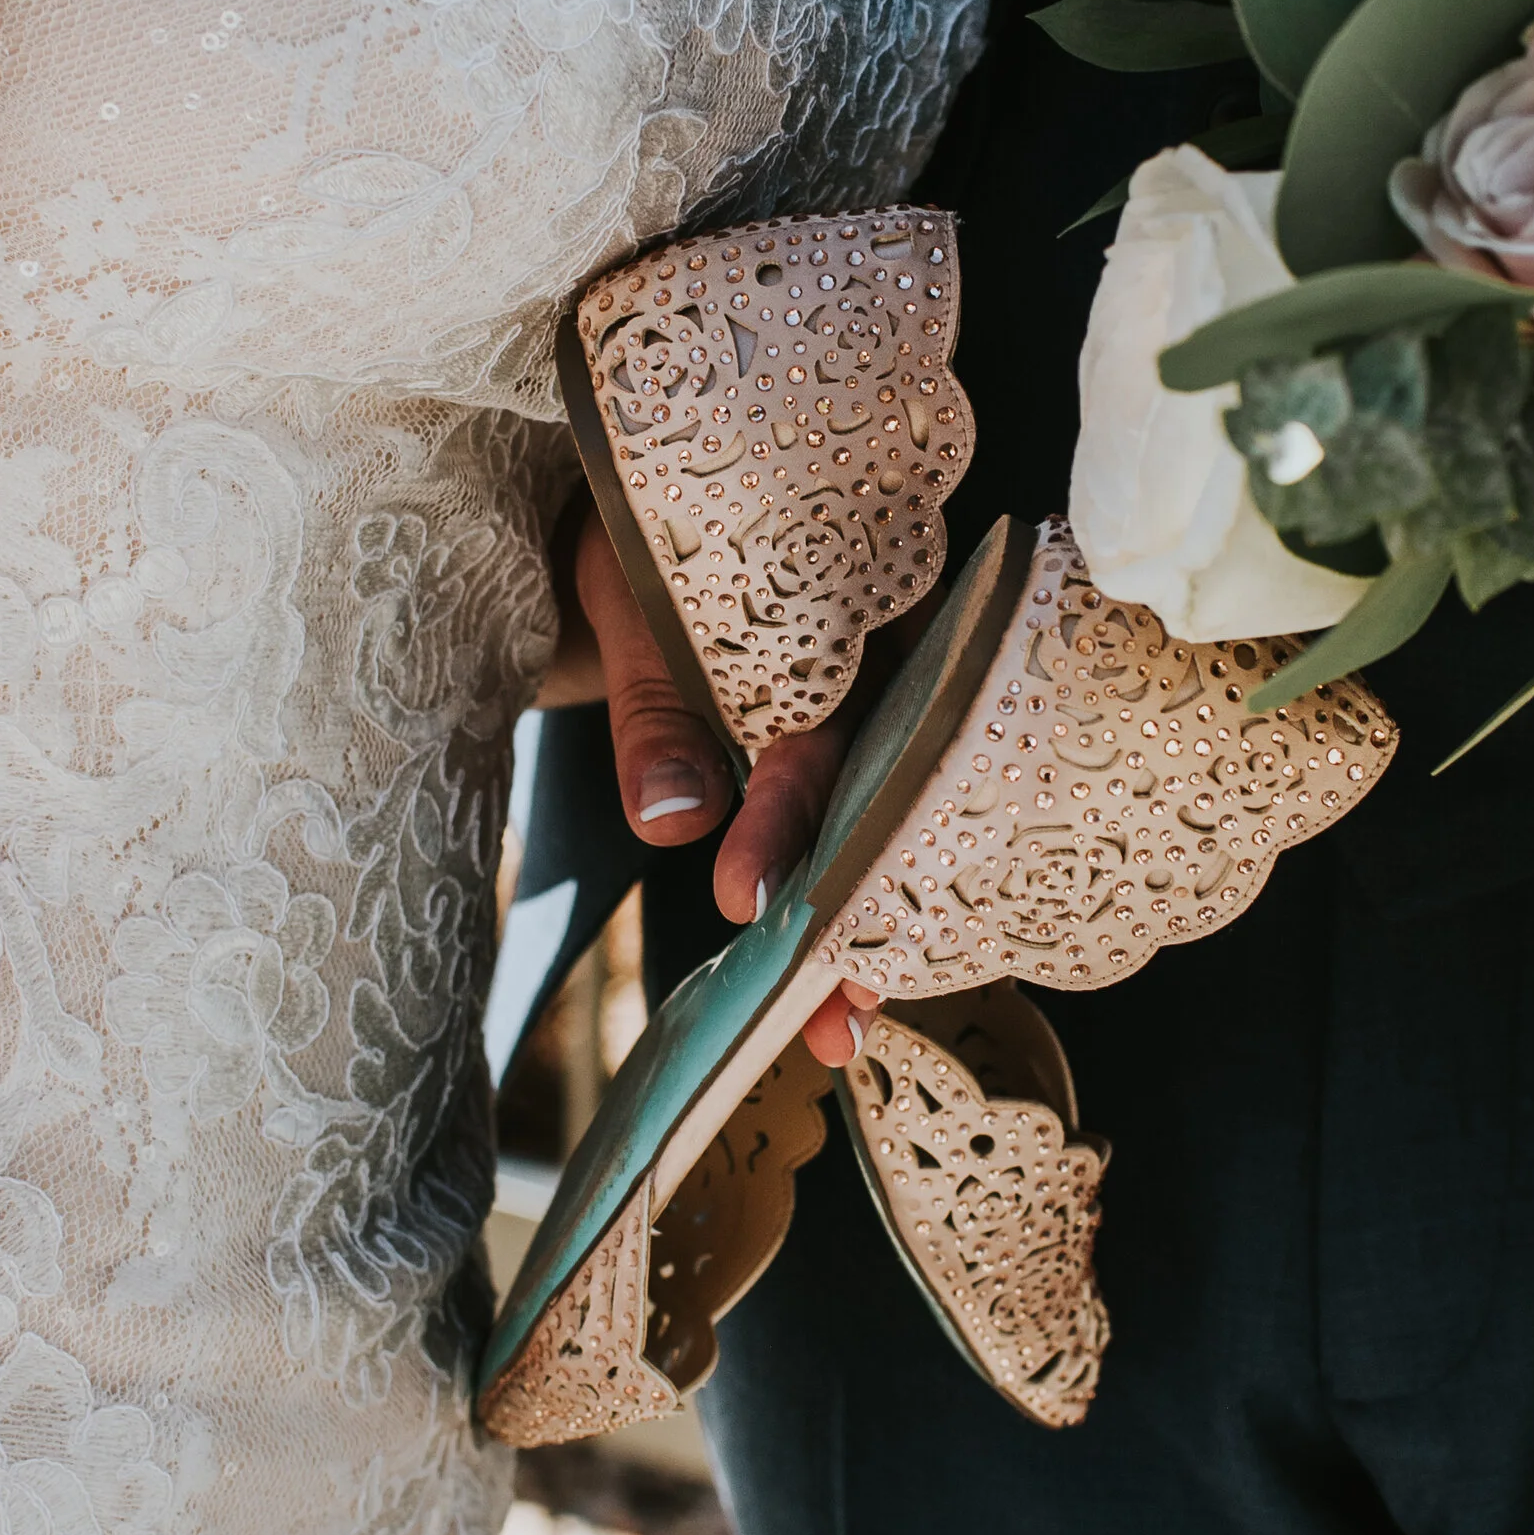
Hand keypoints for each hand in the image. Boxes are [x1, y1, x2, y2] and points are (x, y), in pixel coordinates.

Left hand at [555, 509, 878, 1071]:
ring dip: (868, 925)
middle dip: (861, 909)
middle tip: (838, 1011)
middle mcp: (894, 658)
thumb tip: (675, 821)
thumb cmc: (649, 537)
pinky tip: (852, 981)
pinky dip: (861, 900)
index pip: (831, 721)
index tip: (741, 899)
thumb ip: (657, 703)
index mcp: (852, 604)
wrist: (653, 508)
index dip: (791, 816)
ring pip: (890, 821)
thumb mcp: (639, 601)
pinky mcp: (866, 741)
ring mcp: (889, 705)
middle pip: (888, 792)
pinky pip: (875, 823)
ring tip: (843, 1026)